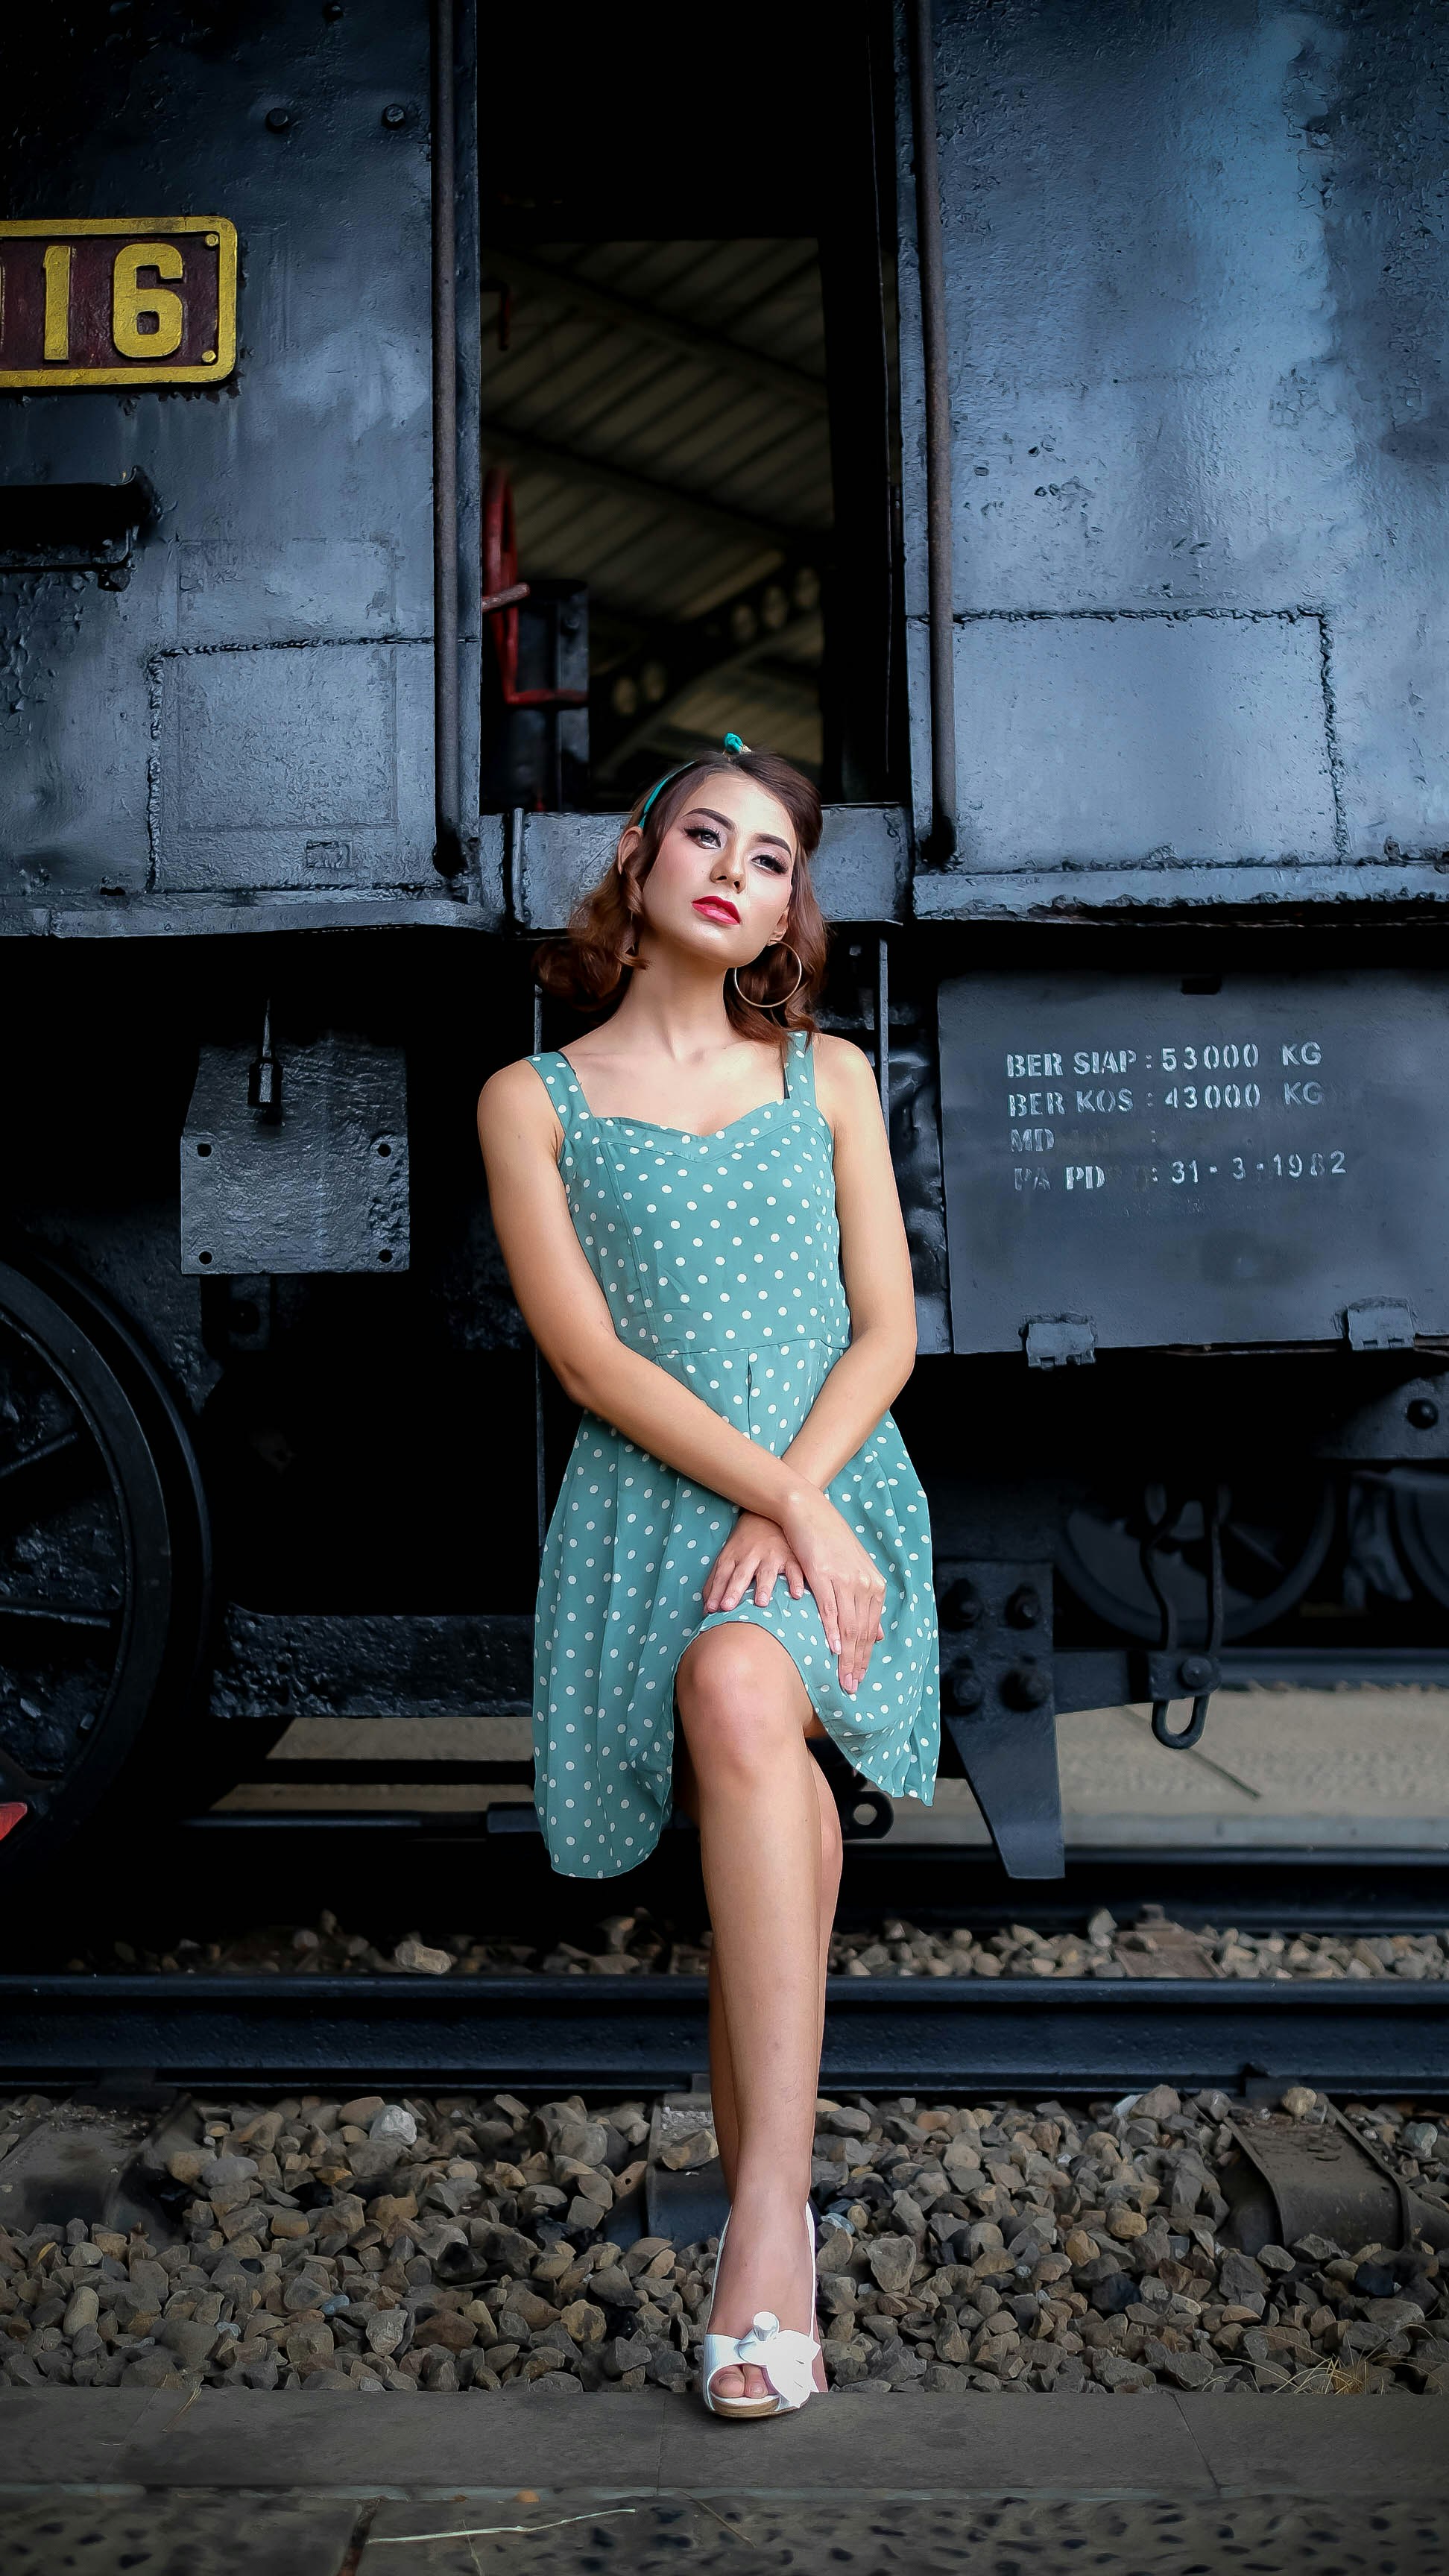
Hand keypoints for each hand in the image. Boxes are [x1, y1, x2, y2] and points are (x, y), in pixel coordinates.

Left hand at [703, 1512, 806, 1614]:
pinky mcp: (790, 1556)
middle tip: (727, 1607)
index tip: (712, 1609)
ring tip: (761, 1603)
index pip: (722, 1575)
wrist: (768, 1514)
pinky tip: (796, 1594)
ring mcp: (771, 1555)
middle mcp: (750, 1555)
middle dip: (734, 1590)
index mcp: (732, 1556)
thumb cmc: (744, 1543)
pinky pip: (794, 1569)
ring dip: (763, 1587)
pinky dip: (796, 1581)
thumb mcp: (727, 1556)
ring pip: (766, 1572)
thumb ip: (716, 1581)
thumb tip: (707, 1609)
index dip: (716, 1591)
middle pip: (741, 1575)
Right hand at [777, 1486, 886, 1698]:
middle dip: (856, 1664)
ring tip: (841, 1679)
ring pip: (849, 1625)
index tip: (857, 1681)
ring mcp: (846, 1579)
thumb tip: (878, 1635)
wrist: (807, 1511)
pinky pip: (830, 1608)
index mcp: (874, 1586)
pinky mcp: (824, 1574)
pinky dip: (832, 1630)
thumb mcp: (852, 1573)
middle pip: (862, 1633)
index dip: (864, 1659)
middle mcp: (864, 1584)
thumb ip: (864, 1604)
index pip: (870, 1631)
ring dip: (846, 1656)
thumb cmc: (827, 1543)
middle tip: (850, 1689)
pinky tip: (832, 1648)